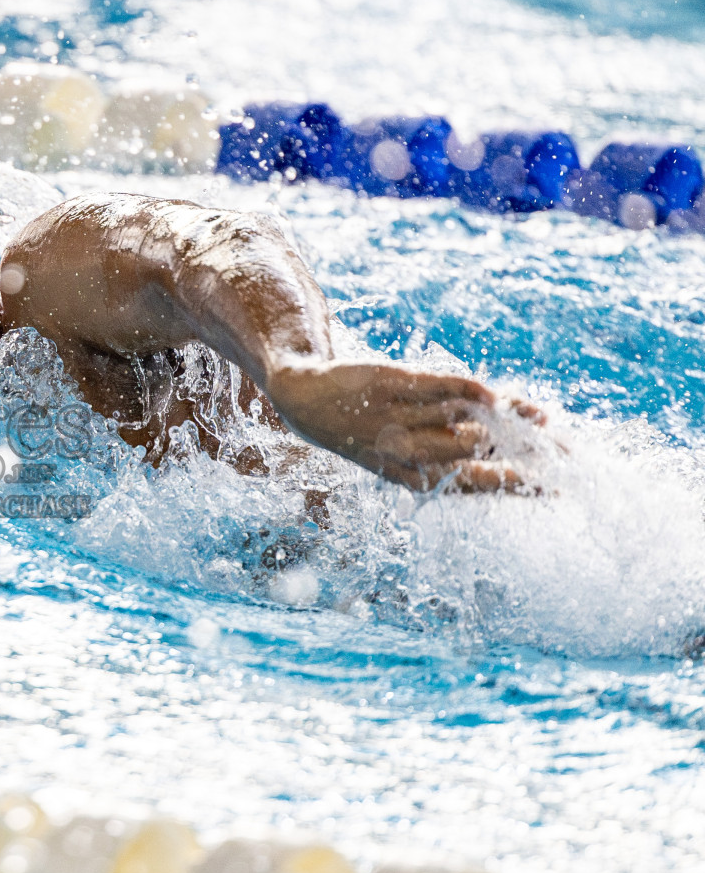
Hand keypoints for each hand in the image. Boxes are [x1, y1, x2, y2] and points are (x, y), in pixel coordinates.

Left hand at [266, 361, 539, 493]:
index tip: (562, 488)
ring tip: (539, 420)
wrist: (305, 397)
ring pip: (458, 424)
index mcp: (415, 478)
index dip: (520, 488)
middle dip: (524, 457)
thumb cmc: (373, 423)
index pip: (475, 486)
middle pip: (473, 457)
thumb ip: (470, 442)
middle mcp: (405, 453)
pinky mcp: (387, 384)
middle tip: (566, 455)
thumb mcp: (417, 441)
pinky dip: (465, 389)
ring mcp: (395, 419)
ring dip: (502, 421)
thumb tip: (529, 440)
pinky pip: (434, 386)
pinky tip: (493, 395)